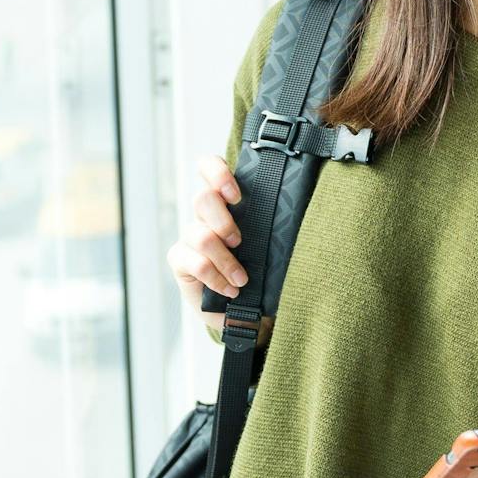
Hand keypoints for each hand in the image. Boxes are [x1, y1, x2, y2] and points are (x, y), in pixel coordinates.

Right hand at [166, 153, 271, 343]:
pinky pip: (194, 263)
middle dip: (223, 221)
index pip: (209, 168)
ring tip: (241, 279)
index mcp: (227, 201)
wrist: (246, 309)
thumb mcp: (270, 243)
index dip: (217, 173)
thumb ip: (271, 223)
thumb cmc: (262, 269)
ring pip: (200, 235)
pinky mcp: (180, 260)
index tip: (236, 195)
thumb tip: (297, 213)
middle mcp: (205, 215)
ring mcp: (189, 237)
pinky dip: (216, 278)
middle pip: (202, 199)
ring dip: (224, 259)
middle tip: (239, 241)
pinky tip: (230, 290)